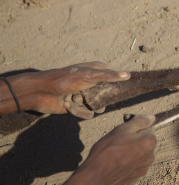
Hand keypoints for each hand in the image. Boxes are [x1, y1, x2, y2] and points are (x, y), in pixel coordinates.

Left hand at [10, 62, 129, 118]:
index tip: (131, 88)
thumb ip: (108, 76)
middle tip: (92, 96)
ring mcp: (85, 95)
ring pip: (98, 106)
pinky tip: (70, 106)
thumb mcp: (89, 76)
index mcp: (95, 71)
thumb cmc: (64, 80)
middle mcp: (92, 83)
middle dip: (102, 99)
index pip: (114, 76)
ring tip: (77, 100)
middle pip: (108, 94)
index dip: (120, 82)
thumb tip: (127, 75)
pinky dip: (79, 111)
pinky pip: (87, 114)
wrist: (41, 93)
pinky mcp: (78, 107)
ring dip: (88, 106)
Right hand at [74, 115, 156, 184]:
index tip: (123, 128)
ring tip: (116, 152)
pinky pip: (135, 164)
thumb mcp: (121, 130)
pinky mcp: (136, 178)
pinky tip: (117, 162)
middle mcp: (151, 156)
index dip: (135, 126)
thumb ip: (139, 121)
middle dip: (134, 138)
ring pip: (140, 153)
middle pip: (145, 141)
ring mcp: (144, 168)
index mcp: (149, 143)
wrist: (94, 177)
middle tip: (117, 141)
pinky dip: (129, 162)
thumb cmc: (107, 151)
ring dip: (132, 150)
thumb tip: (151, 117)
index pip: (148, 128)